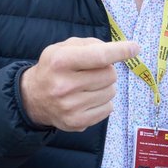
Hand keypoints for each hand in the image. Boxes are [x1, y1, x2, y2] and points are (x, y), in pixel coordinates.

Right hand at [19, 37, 139, 131]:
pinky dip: (104, 102)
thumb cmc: (54, 68)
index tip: (134, 48)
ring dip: (106, 87)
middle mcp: (64, 85)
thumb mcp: (64, 48)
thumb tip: (119, 50)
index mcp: (60, 61)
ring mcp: (70, 106)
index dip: (120, 51)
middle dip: (107, 71)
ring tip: (89, 86)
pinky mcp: (76, 122)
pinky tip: (89, 99)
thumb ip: (90, 44)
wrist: (33, 97)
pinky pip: (108, 109)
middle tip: (93, 72)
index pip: (99, 56)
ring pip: (111, 92)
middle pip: (110, 75)